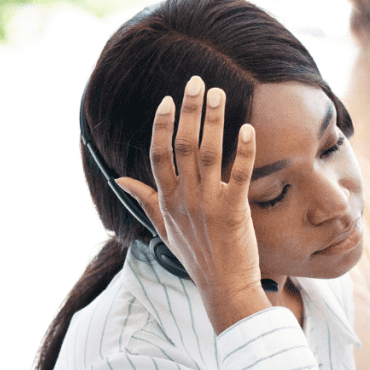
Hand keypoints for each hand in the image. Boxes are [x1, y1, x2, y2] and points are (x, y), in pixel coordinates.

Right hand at [117, 76, 268, 333]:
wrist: (223, 287)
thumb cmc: (196, 257)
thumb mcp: (164, 228)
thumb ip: (146, 200)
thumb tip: (121, 180)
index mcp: (167, 200)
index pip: (159, 154)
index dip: (161, 125)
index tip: (168, 99)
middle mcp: (184, 198)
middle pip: (182, 145)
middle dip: (189, 110)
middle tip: (197, 82)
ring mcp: (208, 204)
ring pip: (207, 153)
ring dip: (212, 120)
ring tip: (217, 94)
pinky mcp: (233, 211)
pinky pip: (238, 175)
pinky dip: (243, 151)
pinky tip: (248, 129)